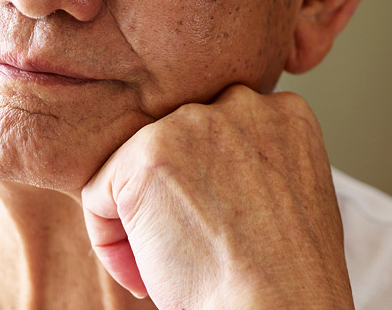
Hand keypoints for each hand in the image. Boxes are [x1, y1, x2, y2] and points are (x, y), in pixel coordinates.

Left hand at [80, 85, 353, 309]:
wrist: (281, 305)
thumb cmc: (286, 276)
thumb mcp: (292, 194)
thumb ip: (255, 161)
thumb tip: (207, 171)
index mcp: (284, 112)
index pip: (220, 135)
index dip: (212, 190)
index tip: (219, 231)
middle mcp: (241, 103)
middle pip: (176, 144)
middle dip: (174, 199)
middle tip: (192, 252)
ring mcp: (193, 123)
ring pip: (135, 167)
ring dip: (142, 220)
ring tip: (173, 266)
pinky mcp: (147, 155)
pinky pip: (99, 194)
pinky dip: (110, 242)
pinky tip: (147, 273)